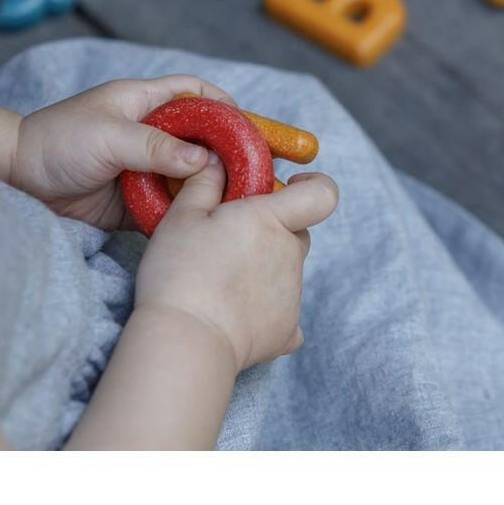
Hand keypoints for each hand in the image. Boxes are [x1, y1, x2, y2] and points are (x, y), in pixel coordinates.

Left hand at [9, 75, 240, 229]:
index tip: (246, 126)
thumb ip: (157, 148)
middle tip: (251, 171)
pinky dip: (182, 213)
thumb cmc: (56, 142)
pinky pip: (167, 206)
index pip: (193, 93)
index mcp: (143, 103)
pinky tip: (198, 221)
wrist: (13, 181)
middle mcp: (148, 134)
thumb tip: (204, 162)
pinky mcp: (132, 201)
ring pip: (187, 176)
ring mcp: (141, 168)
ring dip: (206, 187)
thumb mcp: (110, 137)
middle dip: (224, 153)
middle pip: (199, 139)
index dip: (222, 104)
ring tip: (232, 201)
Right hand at [134, 159, 338, 369]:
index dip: (314, 186)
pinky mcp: (287, 330)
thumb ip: (204, 184)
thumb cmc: (180, 273)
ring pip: (288, 270)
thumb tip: (216, 162)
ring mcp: (293, 295)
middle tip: (232, 240)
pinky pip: (284, 312)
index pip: (323, 194)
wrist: (185, 342)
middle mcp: (291, 255)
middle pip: (297, 232)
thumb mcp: (181, 218)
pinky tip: (235, 315)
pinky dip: (266, 310)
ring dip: (265, 269)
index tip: (293, 187)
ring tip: (221, 282)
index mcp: (272, 220)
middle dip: (274, 230)